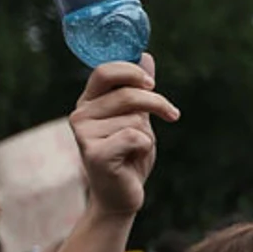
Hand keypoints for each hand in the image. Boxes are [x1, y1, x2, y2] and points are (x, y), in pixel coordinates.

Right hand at [69, 54, 179, 215]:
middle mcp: (80, 114)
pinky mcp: (95, 154)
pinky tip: (133, 159)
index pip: (105, 71)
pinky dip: (144, 147)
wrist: (120, 195)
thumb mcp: (136, 118)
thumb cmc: (128, 155)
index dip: (132, 71)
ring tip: (137, 148)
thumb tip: (145, 56)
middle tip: (172, 115)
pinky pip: (135, 137)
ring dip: (147, 134)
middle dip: (156, 102)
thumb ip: (138, 89)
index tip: (152, 84)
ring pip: (135, 118)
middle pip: (127, 93)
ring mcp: (84, 134)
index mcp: (89, 102)